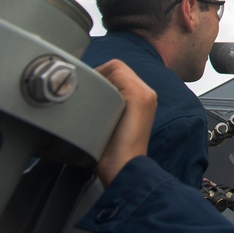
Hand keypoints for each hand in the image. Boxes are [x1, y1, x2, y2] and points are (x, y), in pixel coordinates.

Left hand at [94, 59, 157, 186]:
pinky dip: (102, 82)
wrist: (125, 168)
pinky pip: (118, 75)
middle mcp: (147, 92)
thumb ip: (106, 107)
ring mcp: (145, 94)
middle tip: (83, 91)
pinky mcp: (140, 97)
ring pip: (117, 69)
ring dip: (98, 79)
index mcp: (143, 98)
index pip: (119, 73)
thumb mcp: (111, 124)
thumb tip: (84, 98)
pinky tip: (94, 99)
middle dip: (98, 75)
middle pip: (118, 68)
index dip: (100, 76)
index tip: (86, 91)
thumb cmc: (113, 153)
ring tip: (88, 95)